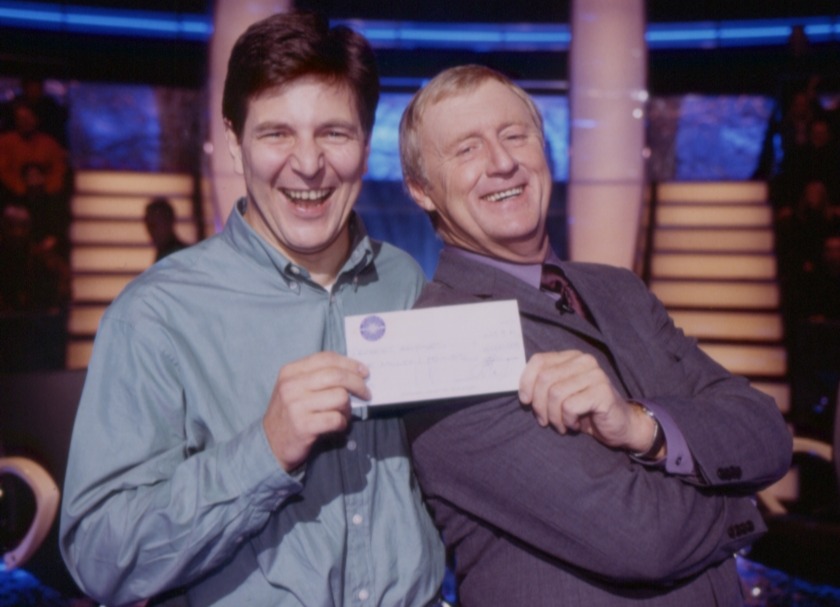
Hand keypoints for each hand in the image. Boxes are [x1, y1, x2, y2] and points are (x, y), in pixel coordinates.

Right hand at [263, 351, 369, 471]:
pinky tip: (338, 426)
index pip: (326, 358)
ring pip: (340, 397)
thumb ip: (318, 377)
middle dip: (358, 384)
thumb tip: (354, 372)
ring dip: (348, 408)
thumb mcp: (295, 388)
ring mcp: (296, 406)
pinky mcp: (303, 426)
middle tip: (366, 393)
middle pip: (337, 376)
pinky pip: (336, 419)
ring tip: (343, 415)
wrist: (270, 444)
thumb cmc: (290, 414)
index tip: (364, 372)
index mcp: (290, 372)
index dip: (349, 364)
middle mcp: (292, 386)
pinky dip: (342, 423)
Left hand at [518, 351, 654, 452]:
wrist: (620, 426)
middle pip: (544, 379)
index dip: (526, 382)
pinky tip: (575, 425)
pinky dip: (567, 420)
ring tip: (561, 425)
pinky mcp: (602, 392)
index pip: (539, 360)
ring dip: (553, 416)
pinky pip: (569, 406)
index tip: (525, 401)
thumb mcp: (561, 394)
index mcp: (571, 357)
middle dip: (539, 404)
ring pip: (555, 394)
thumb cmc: (586, 411)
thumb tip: (521, 390)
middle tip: (544, 420)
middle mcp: (584, 361)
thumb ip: (545, 384)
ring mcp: (595, 375)